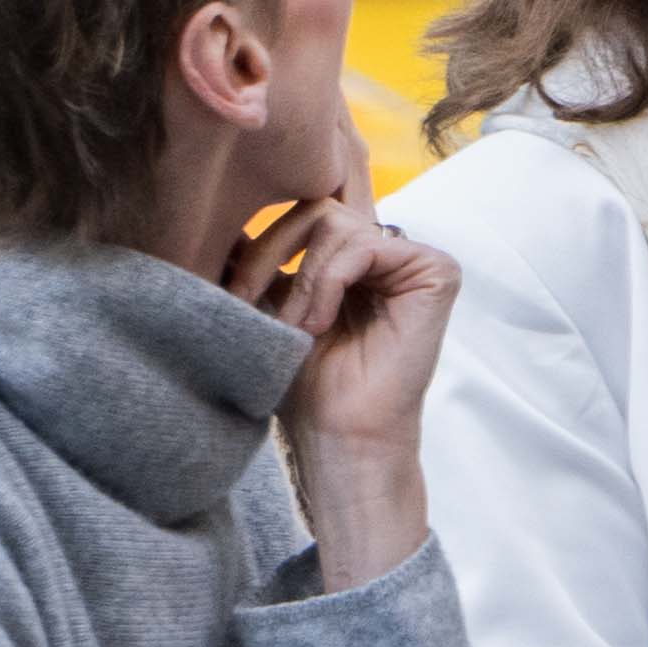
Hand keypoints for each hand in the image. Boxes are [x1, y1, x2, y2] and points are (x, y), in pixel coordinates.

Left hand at [230, 168, 456, 584]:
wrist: (337, 437)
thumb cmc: (305, 384)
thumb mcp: (267, 306)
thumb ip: (253, 259)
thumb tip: (211, 214)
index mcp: (353, 255)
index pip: (302, 212)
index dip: (262, 245)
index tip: (231, 294)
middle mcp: (387, 251)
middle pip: (316, 209)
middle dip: (270, 255)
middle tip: (248, 303)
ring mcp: (413, 259)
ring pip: (336, 223)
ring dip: (301, 280)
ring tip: (295, 328)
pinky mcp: (436, 271)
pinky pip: (364, 244)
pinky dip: (328, 283)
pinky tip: (321, 324)